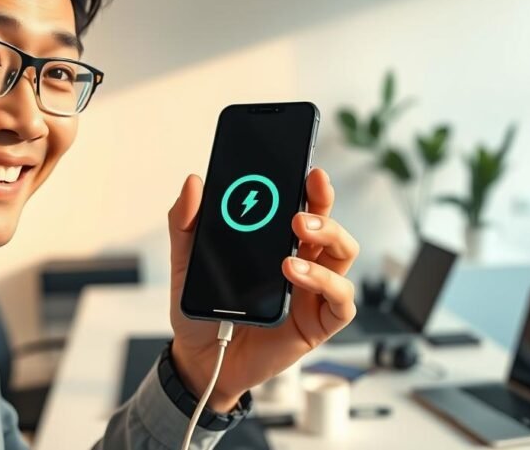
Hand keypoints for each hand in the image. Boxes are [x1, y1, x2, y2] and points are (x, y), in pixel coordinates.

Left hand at [167, 168, 358, 410]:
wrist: (198, 360)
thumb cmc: (201, 311)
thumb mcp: (186, 262)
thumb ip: (186, 223)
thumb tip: (193, 182)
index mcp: (277, 244)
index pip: (303, 207)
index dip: (311, 188)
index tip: (308, 170)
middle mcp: (302, 263)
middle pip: (331, 225)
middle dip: (323, 207)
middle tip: (299, 209)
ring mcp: (313, 293)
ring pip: (344, 255)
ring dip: (328, 238)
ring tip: (297, 235)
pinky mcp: (317, 324)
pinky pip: (342, 301)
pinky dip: (327, 283)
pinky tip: (296, 274)